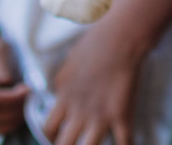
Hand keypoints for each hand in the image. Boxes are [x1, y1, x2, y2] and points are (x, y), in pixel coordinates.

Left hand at [42, 17, 146, 144]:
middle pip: (64, 143)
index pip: (48, 128)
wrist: (119, 38)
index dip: (50, 136)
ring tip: (92, 144)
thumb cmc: (93, 44)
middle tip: (71, 143)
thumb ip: (62, 87)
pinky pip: (124, 141)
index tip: (56, 136)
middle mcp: (79, 111)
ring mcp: (101, 115)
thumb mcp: (67, 66)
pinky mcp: (122, 114)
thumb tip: (60, 97)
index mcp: (64, 97)